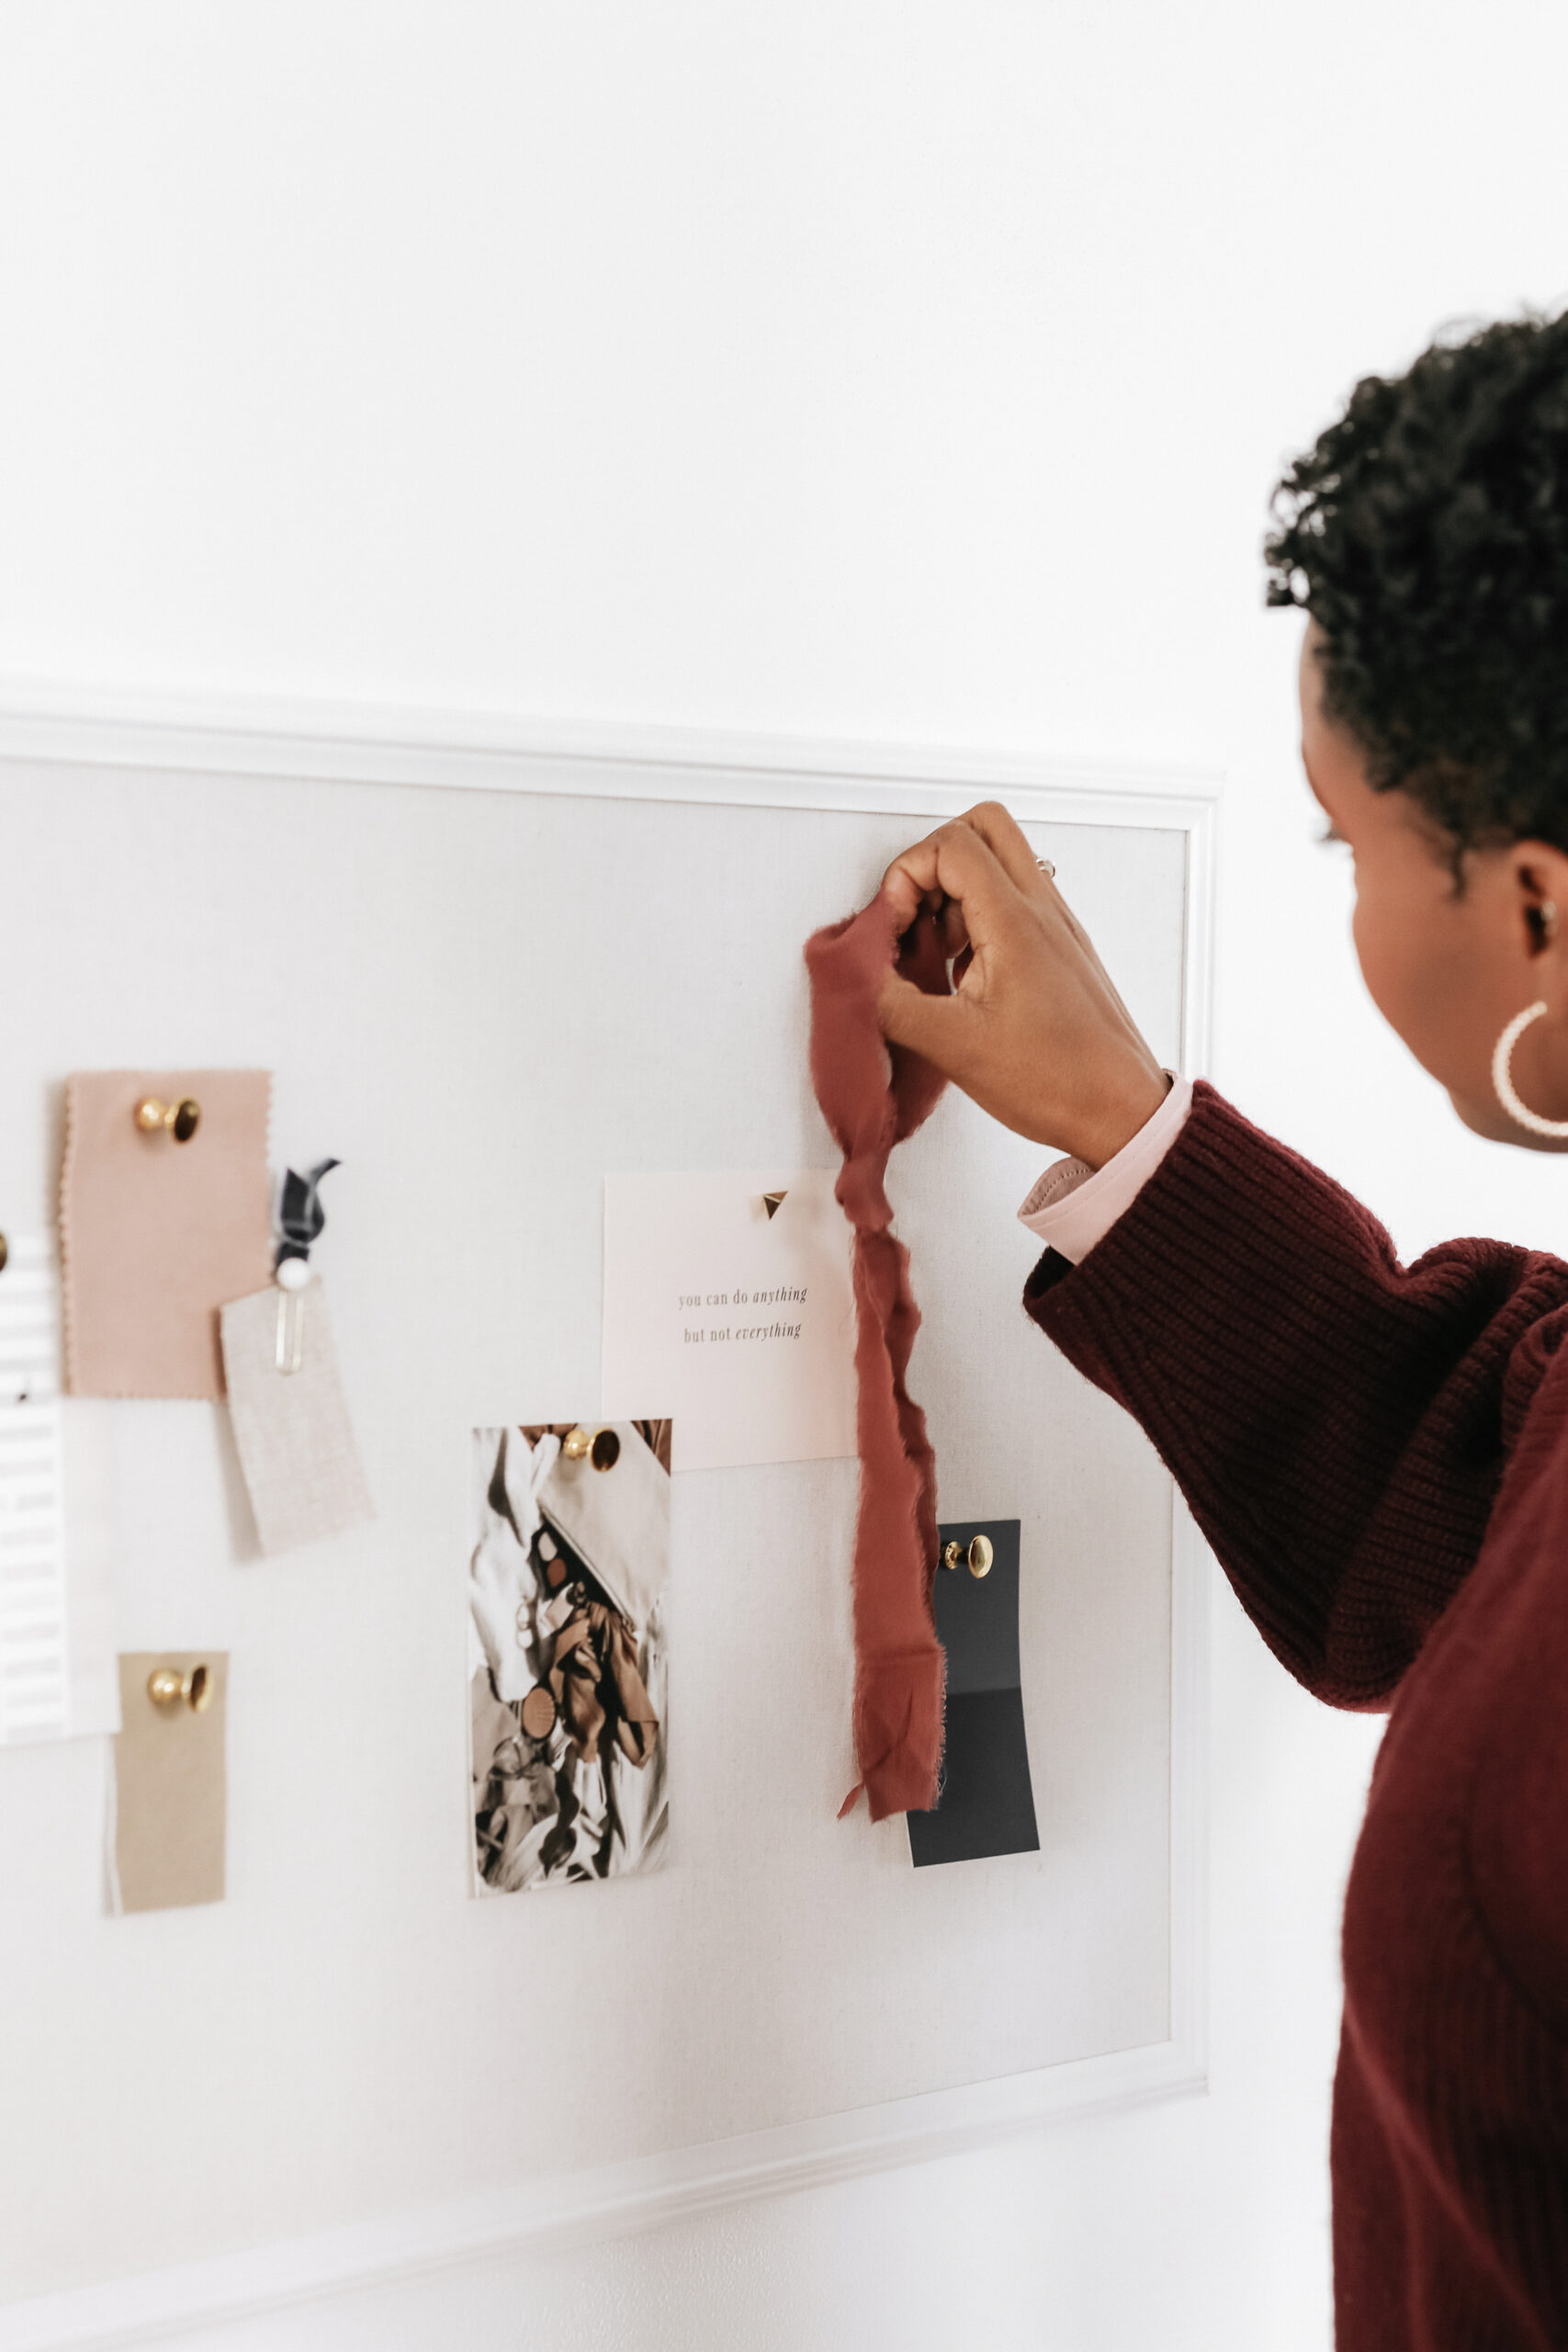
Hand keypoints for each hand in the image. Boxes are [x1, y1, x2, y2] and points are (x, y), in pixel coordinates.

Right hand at [877, 802, 1169, 1167]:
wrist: (1119, 1111)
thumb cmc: (1056, 1081)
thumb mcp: (953, 1046)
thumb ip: (893, 1004)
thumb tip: (862, 980)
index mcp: (1015, 921)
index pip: (950, 845)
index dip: (906, 875)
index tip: (896, 926)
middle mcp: (1042, 909)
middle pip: (984, 827)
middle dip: (934, 860)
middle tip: (914, 913)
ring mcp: (1057, 926)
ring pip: (1002, 862)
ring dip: (956, 891)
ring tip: (936, 952)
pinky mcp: (1062, 949)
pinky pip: (1016, 902)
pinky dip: (979, 918)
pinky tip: (963, 975)